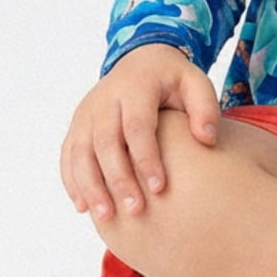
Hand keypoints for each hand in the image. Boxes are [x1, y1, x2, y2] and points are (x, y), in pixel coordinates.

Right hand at [60, 44, 220, 221]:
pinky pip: (68, 156)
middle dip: (119, 179)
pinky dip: (73, 182)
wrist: (140, 60)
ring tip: (107, 217)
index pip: (137, 126)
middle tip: (136, 210)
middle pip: (106, 143)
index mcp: (136, 86)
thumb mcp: (195, 82)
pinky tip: (85, 207)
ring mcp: (86, 112)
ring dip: (91, 186)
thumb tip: (208, 139)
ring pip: (81, 153)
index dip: (146, 158)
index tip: (159, 188)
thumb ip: (205, 107)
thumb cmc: (172, 79)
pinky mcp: (76, 125)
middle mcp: (105, 99)